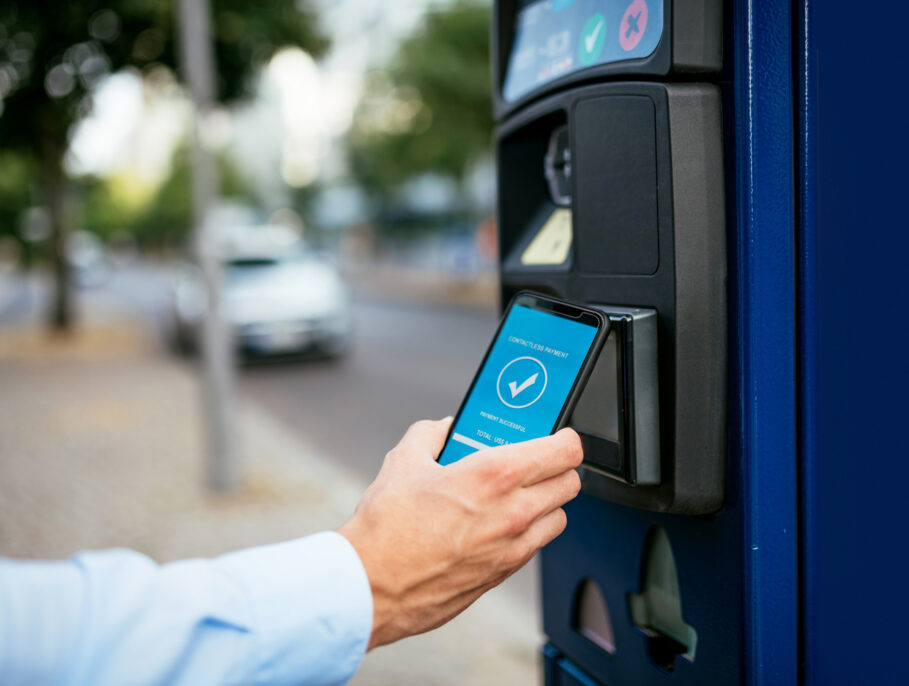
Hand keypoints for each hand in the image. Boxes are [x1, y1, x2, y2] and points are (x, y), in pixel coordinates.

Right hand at [337, 418, 582, 649]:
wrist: (372, 585)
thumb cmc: (388, 528)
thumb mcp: (404, 460)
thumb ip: (431, 434)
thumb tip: (444, 428)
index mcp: (495, 474)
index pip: (564, 450)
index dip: (564, 438)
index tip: (555, 434)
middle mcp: (514, 511)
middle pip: (570, 482)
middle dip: (557, 467)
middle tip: (534, 460)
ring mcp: (512, 547)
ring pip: (559, 516)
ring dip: (547, 501)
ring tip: (518, 492)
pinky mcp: (503, 573)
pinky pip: (536, 545)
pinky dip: (529, 530)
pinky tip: (499, 523)